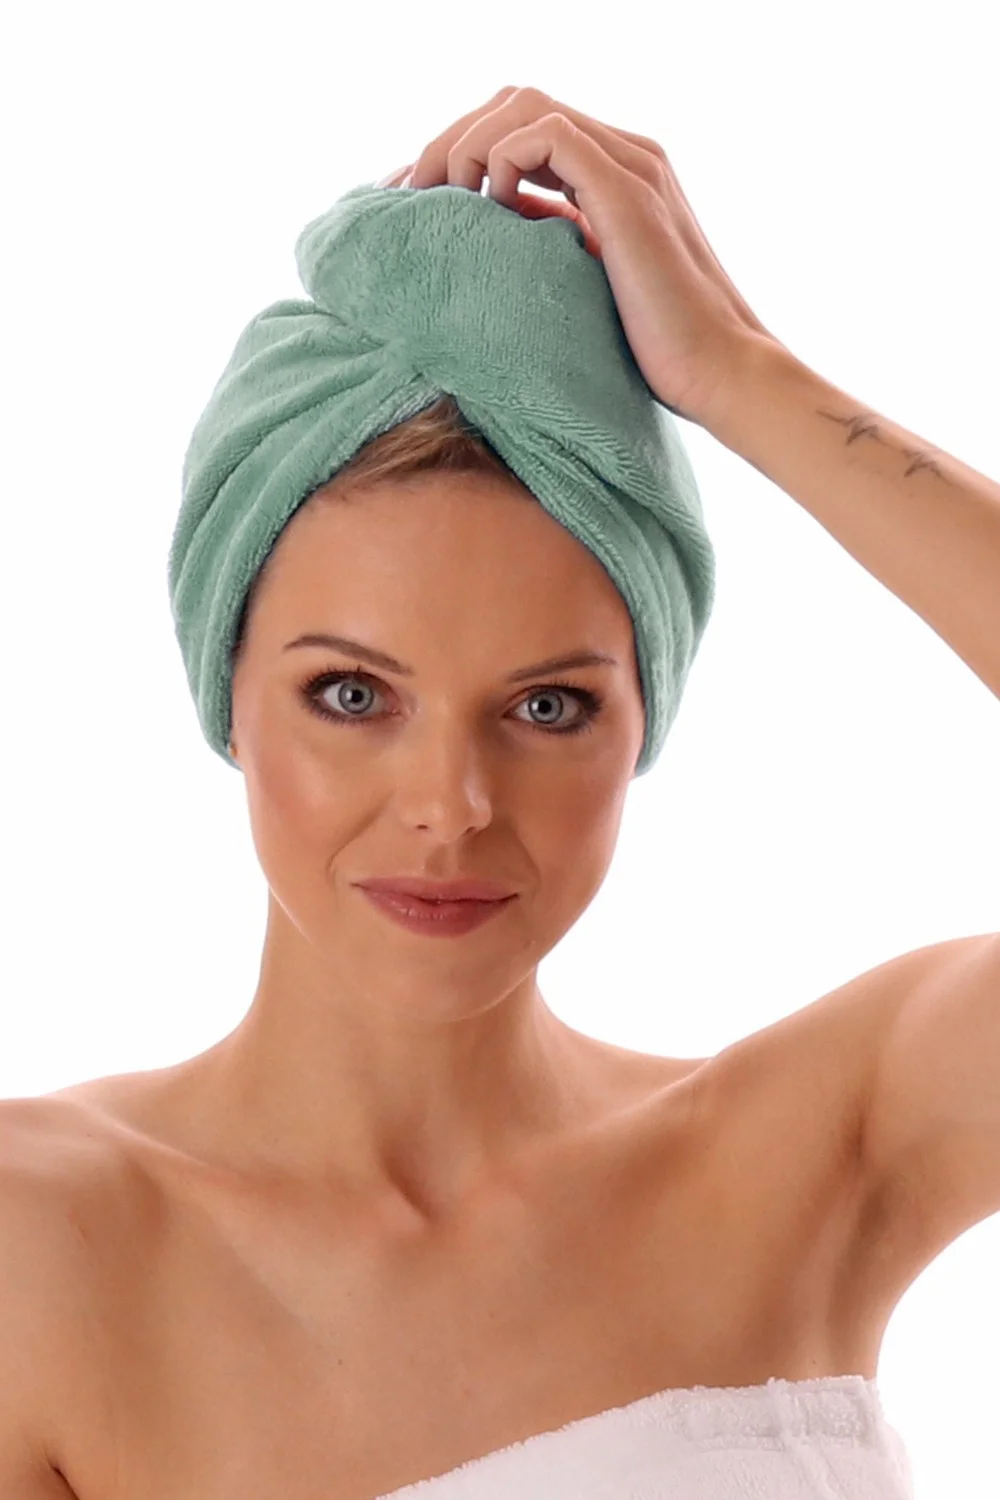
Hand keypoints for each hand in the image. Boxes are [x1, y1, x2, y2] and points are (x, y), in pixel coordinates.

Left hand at [376, 85, 784, 430]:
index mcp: (614, 173)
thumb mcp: (585, 290)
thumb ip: (550, 253)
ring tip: (441, 200)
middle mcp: (625, 154)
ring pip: (523, 105)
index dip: (461, 149)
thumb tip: (482, 255)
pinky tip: (493, 208)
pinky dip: (503, 161)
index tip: (418, 199)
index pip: (521, 125)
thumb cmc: (655, 354)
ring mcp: (630, 166)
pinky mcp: (627, 190)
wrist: (718, 374)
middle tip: (414, 195)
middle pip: (514, 101)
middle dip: (452, 138)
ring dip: (466, 145)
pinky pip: (547, 134)